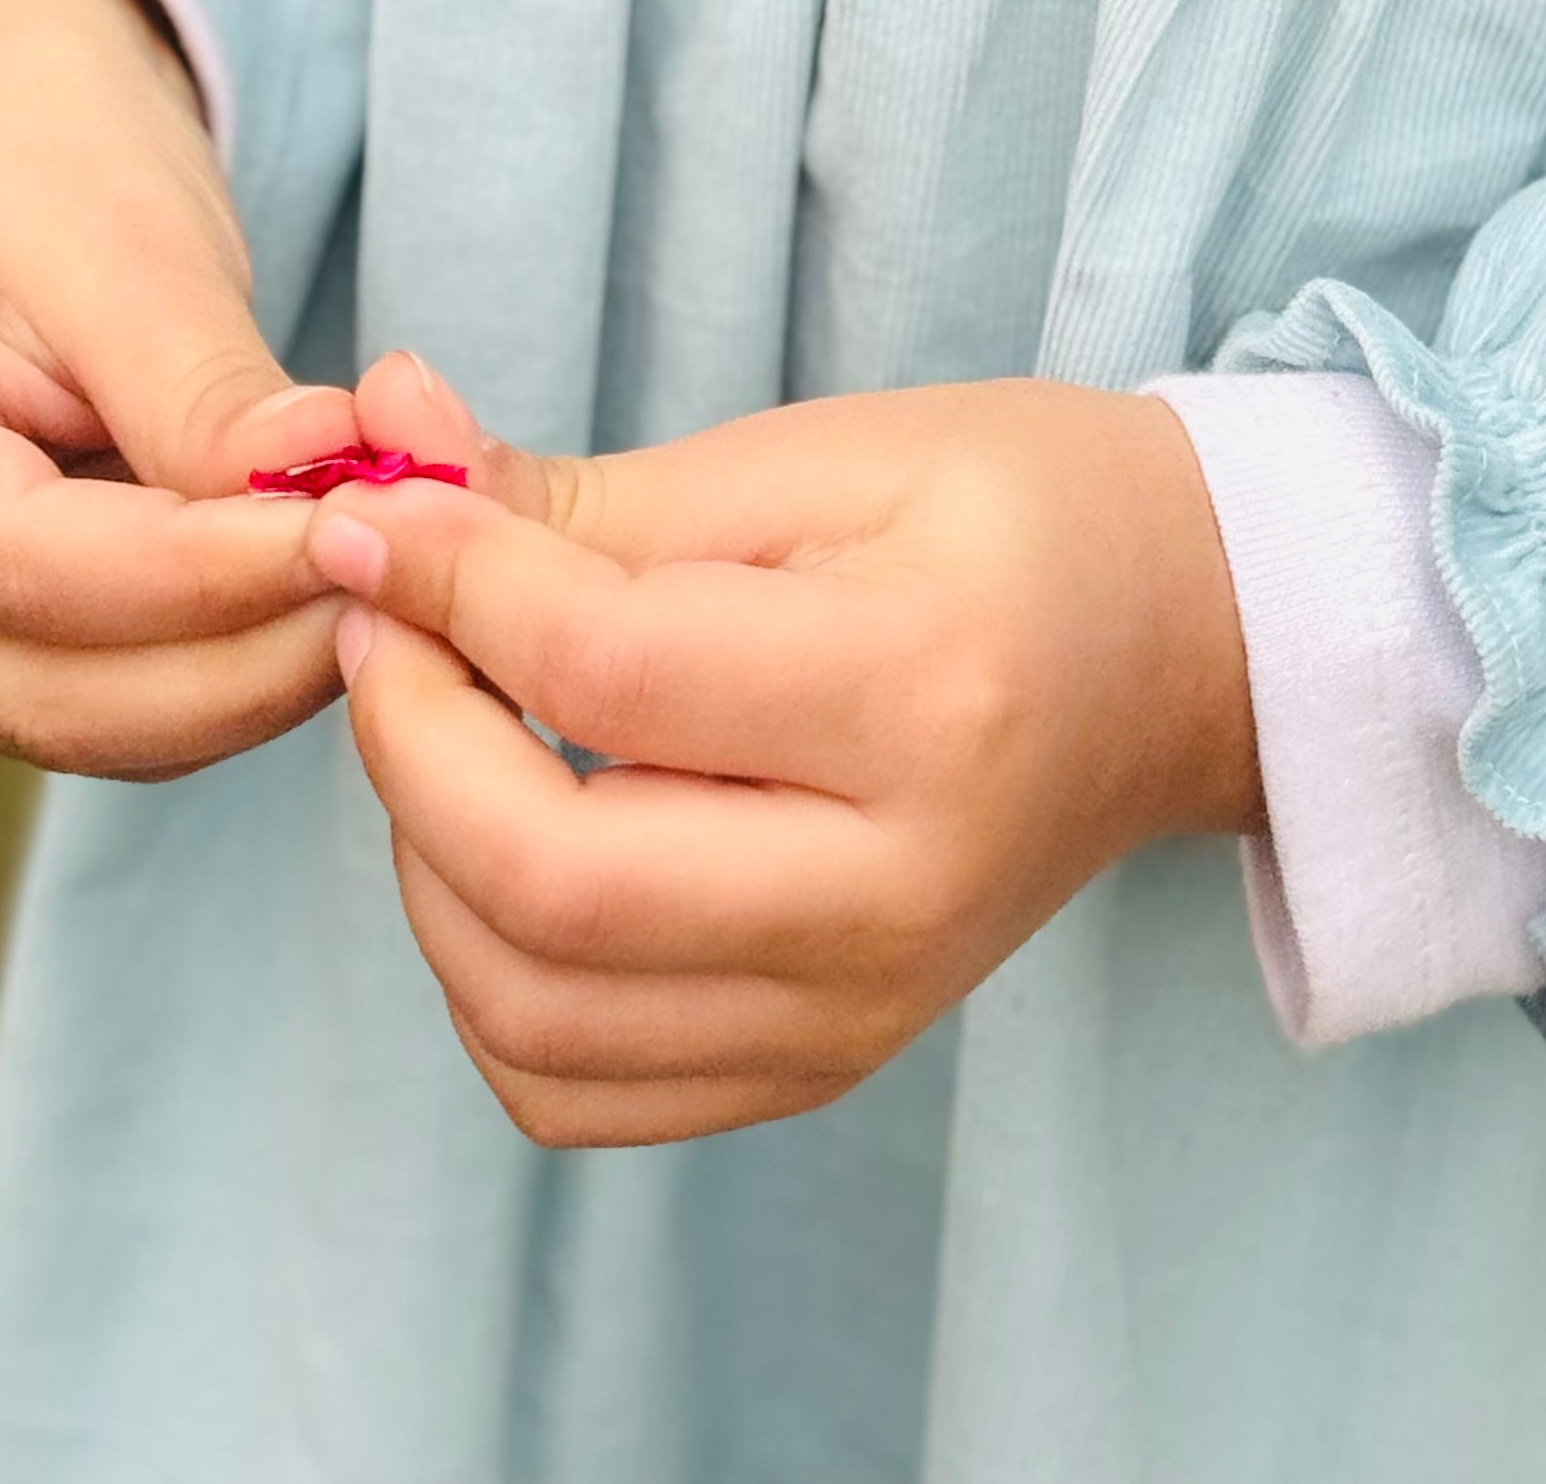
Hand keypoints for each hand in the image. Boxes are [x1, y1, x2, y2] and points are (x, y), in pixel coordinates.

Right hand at [0, 0, 358, 776]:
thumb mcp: (122, 241)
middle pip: (70, 689)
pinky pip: (131, 702)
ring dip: (273, 665)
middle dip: (264, 642)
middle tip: (428, 561)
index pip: (32, 569)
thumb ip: (206, 391)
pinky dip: (247, 661)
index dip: (218, 572)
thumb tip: (327, 501)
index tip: (378, 528)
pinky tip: (347, 582)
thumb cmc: (43, 160)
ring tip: (408, 564)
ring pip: (113, 723)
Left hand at [314, 352, 1260, 1145]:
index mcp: (923, 697)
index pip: (607, 670)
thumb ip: (589, 496)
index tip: (367, 516)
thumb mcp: (821, 459)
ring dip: (423, 860)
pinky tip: (504, 841)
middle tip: (380, 621)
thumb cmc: (1011, 516)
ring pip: (533, 1010)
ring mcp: (860, 1010)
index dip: (443, 585)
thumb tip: (380, 471)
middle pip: (550, 880)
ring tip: (439, 721)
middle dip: (403, 739)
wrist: (1178, 652)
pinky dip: (486, 975)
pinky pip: (575, 1087)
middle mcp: (896, 893)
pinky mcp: (822, 1066)